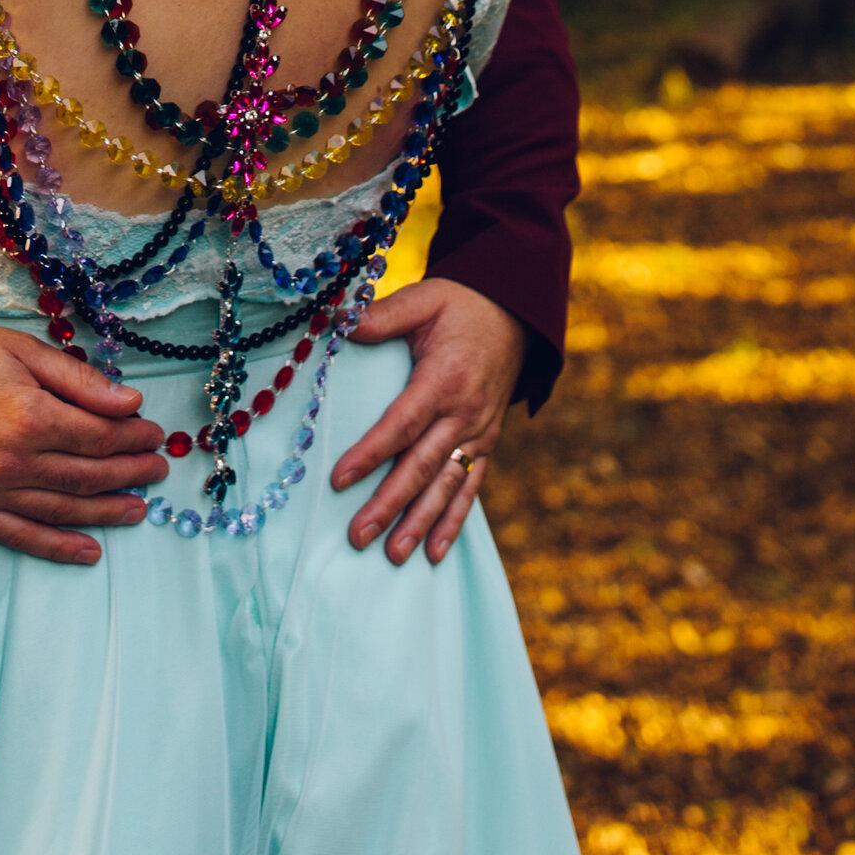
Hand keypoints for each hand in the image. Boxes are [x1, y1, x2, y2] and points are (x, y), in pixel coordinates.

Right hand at [0, 323, 167, 564]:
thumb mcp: (23, 349)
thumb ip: (79, 380)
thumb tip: (130, 402)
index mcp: (29, 416)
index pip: (99, 437)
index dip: (133, 438)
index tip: (155, 434)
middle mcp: (11, 461)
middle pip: (88, 475)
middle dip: (130, 473)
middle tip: (157, 471)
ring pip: (62, 509)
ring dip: (106, 511)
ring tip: (138, 509)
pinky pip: (20, 535)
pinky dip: (57, 546)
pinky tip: (89, 551)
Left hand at [334, 277, 526, 565]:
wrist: (513, 315)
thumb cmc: (460, 306)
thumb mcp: (424, 298)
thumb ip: (384, 315)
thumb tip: (341, 323)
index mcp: (444, 378)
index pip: (402, 424)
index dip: (372, 453)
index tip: (340, 480)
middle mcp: (465, 413)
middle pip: (421, 466)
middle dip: (389, 505)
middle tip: (358, 536)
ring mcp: (479, 432)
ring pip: (446, 486)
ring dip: (420, 523)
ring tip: (393, 555)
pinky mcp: (486, 443)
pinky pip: (470, 488)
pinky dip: (453, 522)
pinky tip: (434, 552)